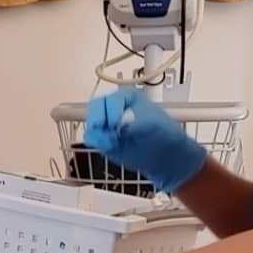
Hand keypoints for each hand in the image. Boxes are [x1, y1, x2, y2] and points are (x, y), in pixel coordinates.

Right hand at [82, 87, 205, 194]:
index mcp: (127, 97)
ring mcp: (106, 123)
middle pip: (95, 107)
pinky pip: (91, 137)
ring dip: (99, 134)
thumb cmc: (162, 135)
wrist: (162, 155)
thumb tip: (124, 123)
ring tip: (113, 143)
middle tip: (108, 131)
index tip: (117, 124)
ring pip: (91, 124)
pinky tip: (110, 146)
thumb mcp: (154, 124)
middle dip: (99, 120)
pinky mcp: (102, 137)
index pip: (111, 99)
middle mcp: (114, 107)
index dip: (112, 111)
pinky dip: (97, 142)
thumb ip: (137, 122)